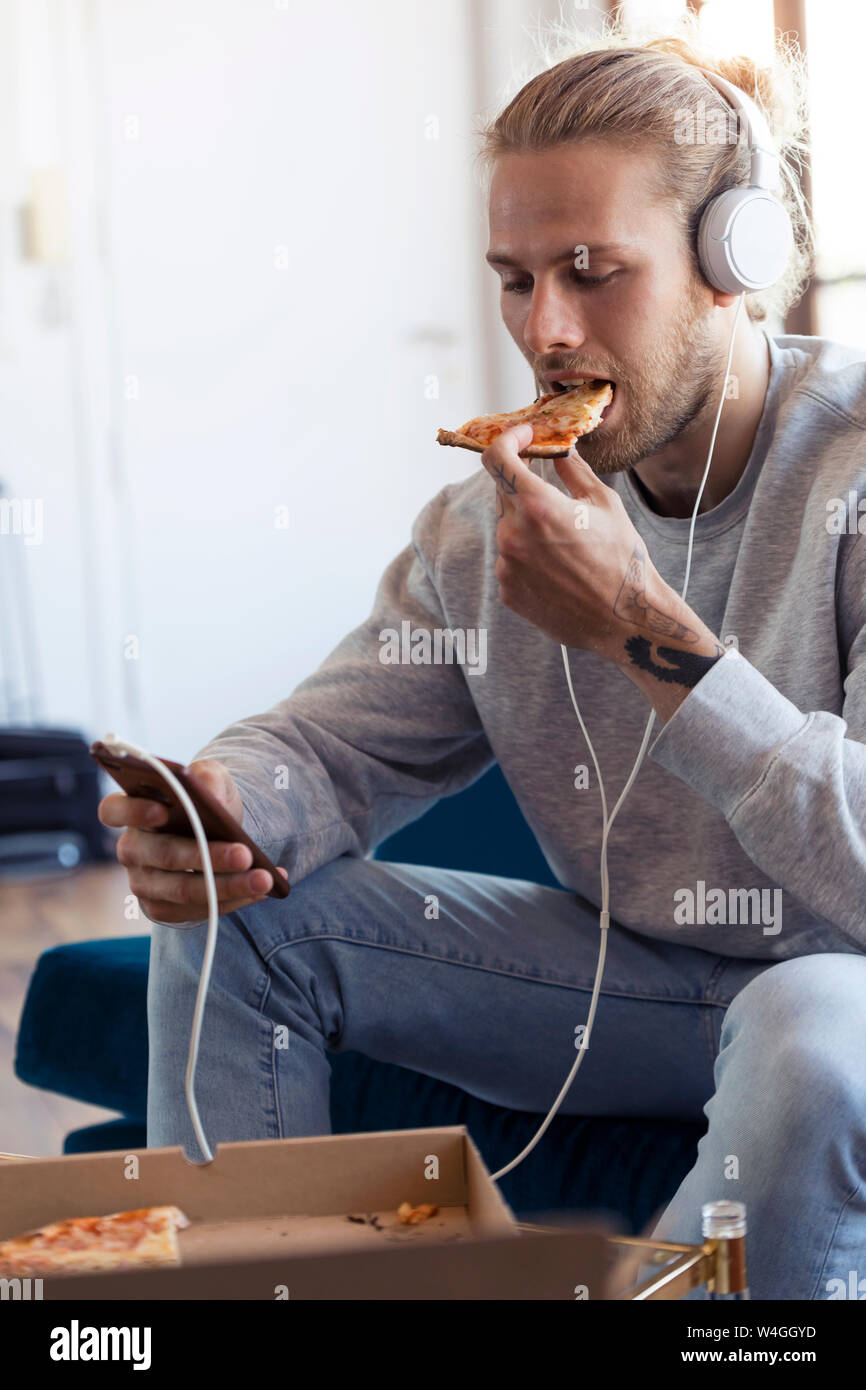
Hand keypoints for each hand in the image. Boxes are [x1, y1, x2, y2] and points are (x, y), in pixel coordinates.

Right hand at [98, 758, 287, 923]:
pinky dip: (232, 901)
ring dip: (228, 886)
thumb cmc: (205, 802)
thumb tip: (211, 796)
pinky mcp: (162, 908)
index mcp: (130, 810)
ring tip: (264, 879)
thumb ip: (207, 777)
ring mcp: (143, 882)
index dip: (133, 811)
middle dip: (208, 857)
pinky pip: (197, 910)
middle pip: (164, 855)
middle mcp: (131, 849)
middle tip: (245, 854)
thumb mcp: (211, 779)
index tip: (163, 811)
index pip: (113, 810)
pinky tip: (259, 891)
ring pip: (183, 890)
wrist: (217, 833)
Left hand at [482, 422, 698, 661]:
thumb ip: (572, 469)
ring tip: (566, 546)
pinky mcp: (507, 591)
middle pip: (503, 494)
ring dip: (529, 527)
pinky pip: (511, 561)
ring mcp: (507, 567)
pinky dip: (528, 557)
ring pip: (509, 530)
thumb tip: (558, 447)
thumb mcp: (604, 503)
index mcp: (537, 507)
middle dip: (525, 487)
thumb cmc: (622, 558)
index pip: (497, 458)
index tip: (523, 437)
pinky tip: (559, 570)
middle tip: (554, 497)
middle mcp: (513, 535)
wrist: (625, 618)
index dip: (507, 440)